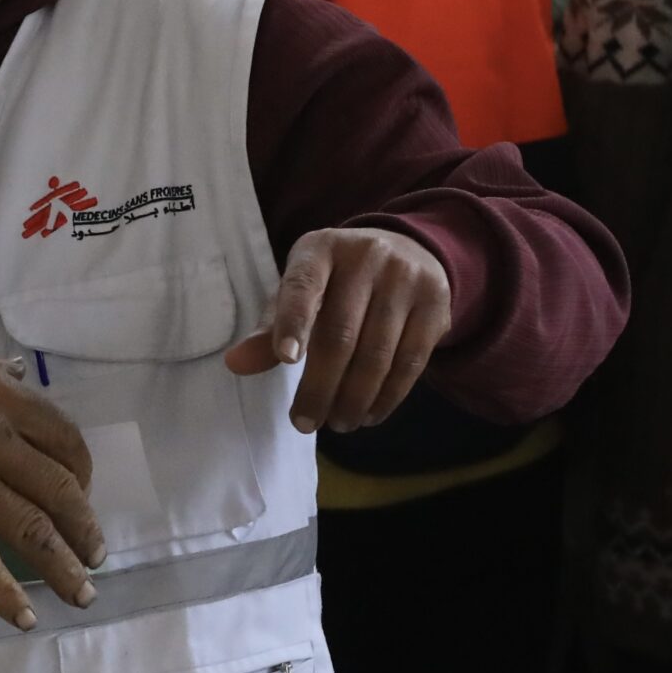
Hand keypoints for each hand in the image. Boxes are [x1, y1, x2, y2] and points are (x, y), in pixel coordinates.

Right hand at [0, 322, 104, 631]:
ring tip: (83, 594)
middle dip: (85, 525)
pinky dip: (5, 593)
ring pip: (33, 531)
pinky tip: (25, 618)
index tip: (82, 487)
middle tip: (96, 552)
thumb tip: (17, 374)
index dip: (82, 467)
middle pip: (59, 489)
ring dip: (65, 566)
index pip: (63, 436)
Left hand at [226, 228, 452, 434]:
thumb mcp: (300, 290)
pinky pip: (411, 361)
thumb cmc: (338, 280)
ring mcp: (405, 278)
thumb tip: (235, 364)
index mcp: (320, 249)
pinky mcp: (436, 303)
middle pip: (341, 333)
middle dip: (321, 386)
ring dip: (355, 398)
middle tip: (305, 422)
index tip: (285, 360)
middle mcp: (365, 257)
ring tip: (338, 423)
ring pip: (378, 353)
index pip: (303, 285)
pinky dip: (388, 396)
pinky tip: (370, 414)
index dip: (293, 322)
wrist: (409, 250)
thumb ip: (271, 326)